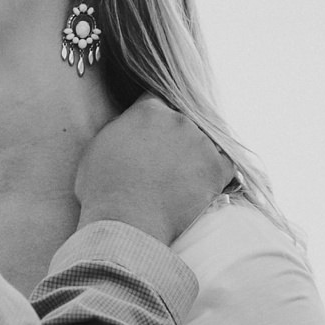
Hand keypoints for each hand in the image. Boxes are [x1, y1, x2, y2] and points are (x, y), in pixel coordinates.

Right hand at [73, 94, 232, 242]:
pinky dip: (216, 174)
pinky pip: (226, 164)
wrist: (126, 222)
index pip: (157, 102)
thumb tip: (130, 127)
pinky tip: (202, 187)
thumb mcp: (99, 148)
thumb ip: (121, 129)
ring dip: (196, 155)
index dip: (155, 120)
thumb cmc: (102, 191)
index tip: (152, 135)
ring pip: (206, 141)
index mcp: (148, 110)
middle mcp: (177, 119)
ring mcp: (200, 142)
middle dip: (176, 138)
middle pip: (184, 120)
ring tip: (181, 180)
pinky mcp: (216, 167)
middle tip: (167, 162)